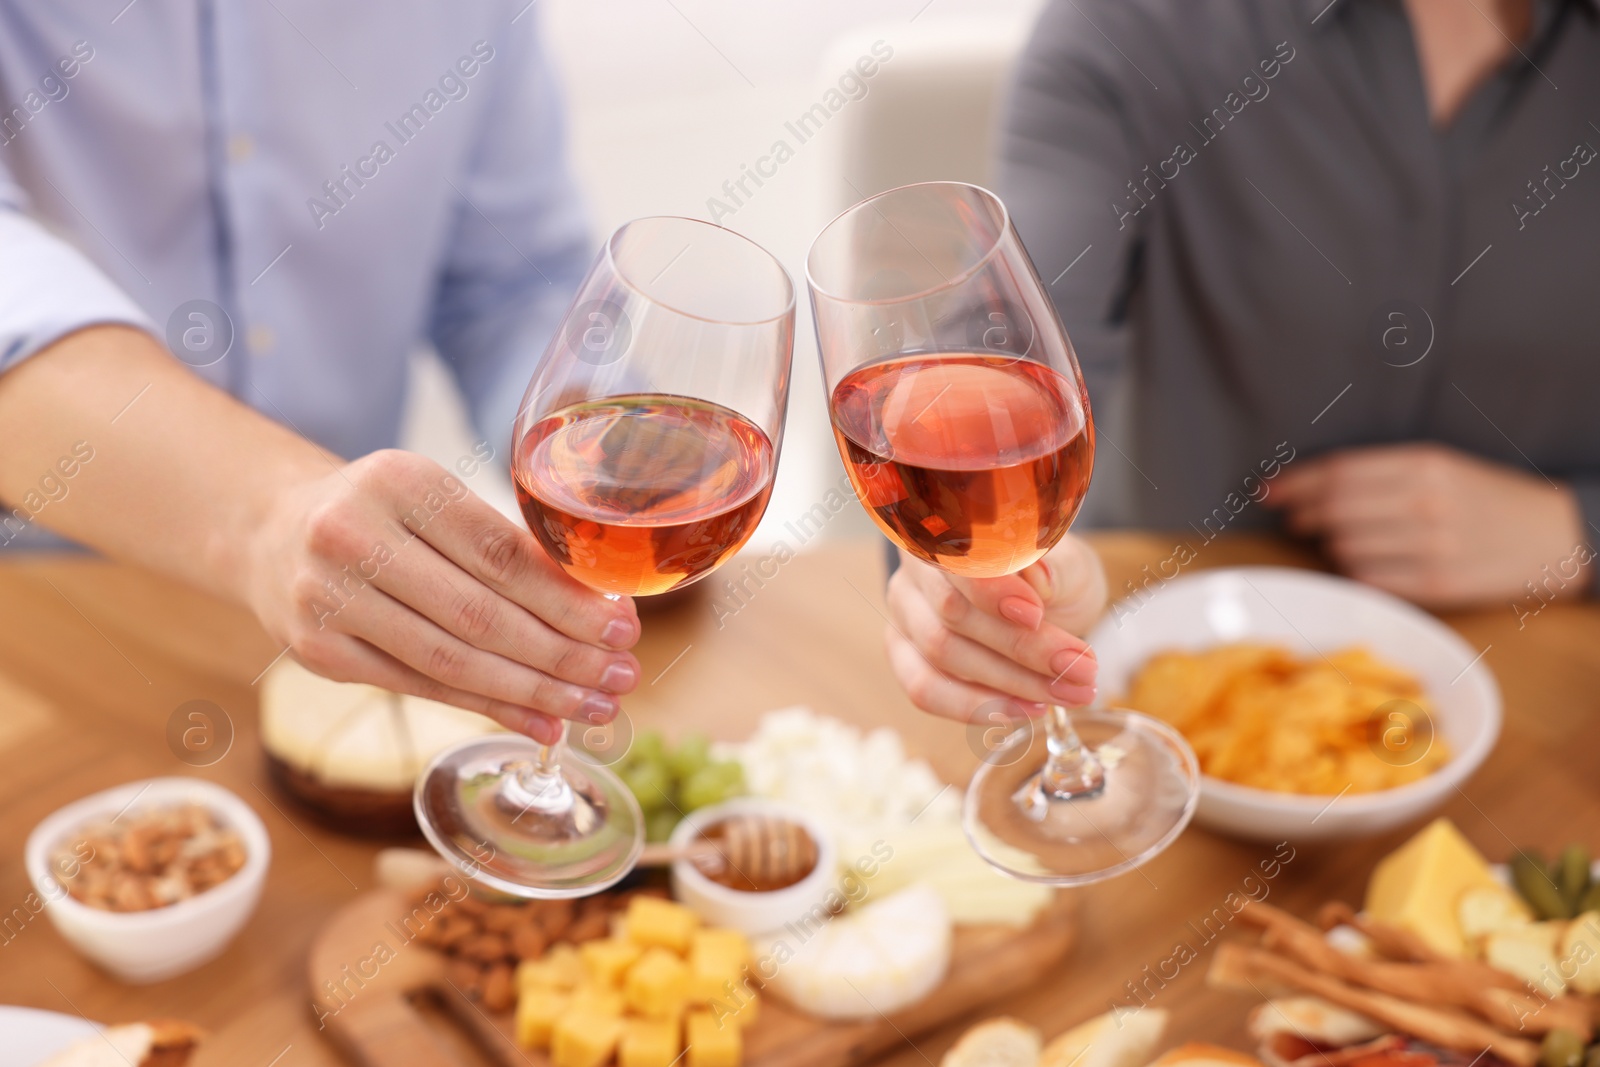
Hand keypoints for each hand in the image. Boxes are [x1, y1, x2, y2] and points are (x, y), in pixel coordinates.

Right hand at [244, 449, 640, 743]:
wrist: (273, 532)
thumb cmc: (383, 514)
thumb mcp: (437, 499)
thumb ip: (505, 544)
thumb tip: (600, 611)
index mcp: (399, 482)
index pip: (500, 553)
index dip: (567, 598)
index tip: (623, 626)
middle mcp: (353, 537)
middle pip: (479, 613)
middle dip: (562, 653)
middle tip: (622, 677)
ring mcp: (327, 600)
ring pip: (451, 660)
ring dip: (533, 692)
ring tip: (592, 708)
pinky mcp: (317, 653)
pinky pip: (419, 688)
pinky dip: (487, 709)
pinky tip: (540, 723)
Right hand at [884, 534, 1106, 722]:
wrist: (1046, 604)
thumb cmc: (1053, 576)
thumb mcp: (1069, 564)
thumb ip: (1055, 567)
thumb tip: (1038, 580)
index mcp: (946, 530)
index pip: (953, 560)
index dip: (990, 591)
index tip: (1037, 615)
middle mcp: (913, 572)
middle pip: (950, 613)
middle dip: (1020, 648)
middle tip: (1080, 667)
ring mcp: (904, 618)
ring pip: (940, 655)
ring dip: (1010, 683)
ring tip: (1068, 693)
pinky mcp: (905, 659)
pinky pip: (925, 690)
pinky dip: (978, 707)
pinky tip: (1026, 710)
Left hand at [1268, 443, 1590, 607]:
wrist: (1553, 537)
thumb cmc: (1484, 499)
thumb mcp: (1440, 466)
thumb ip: (1377, 473)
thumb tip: (1304, 488)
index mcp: (1425, 464)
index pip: (1338, 473)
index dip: (1294, 482)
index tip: (1268, 491)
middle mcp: (1426, 503)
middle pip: (1333, 510)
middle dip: (1302, 515)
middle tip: (1294, 519)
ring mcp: (1432, 547)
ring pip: (1344, 548)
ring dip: (1330, 545)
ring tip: (1341, 540)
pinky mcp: (1436, 586)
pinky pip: (1367, 580)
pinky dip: (1353, 572)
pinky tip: (1362, 563)